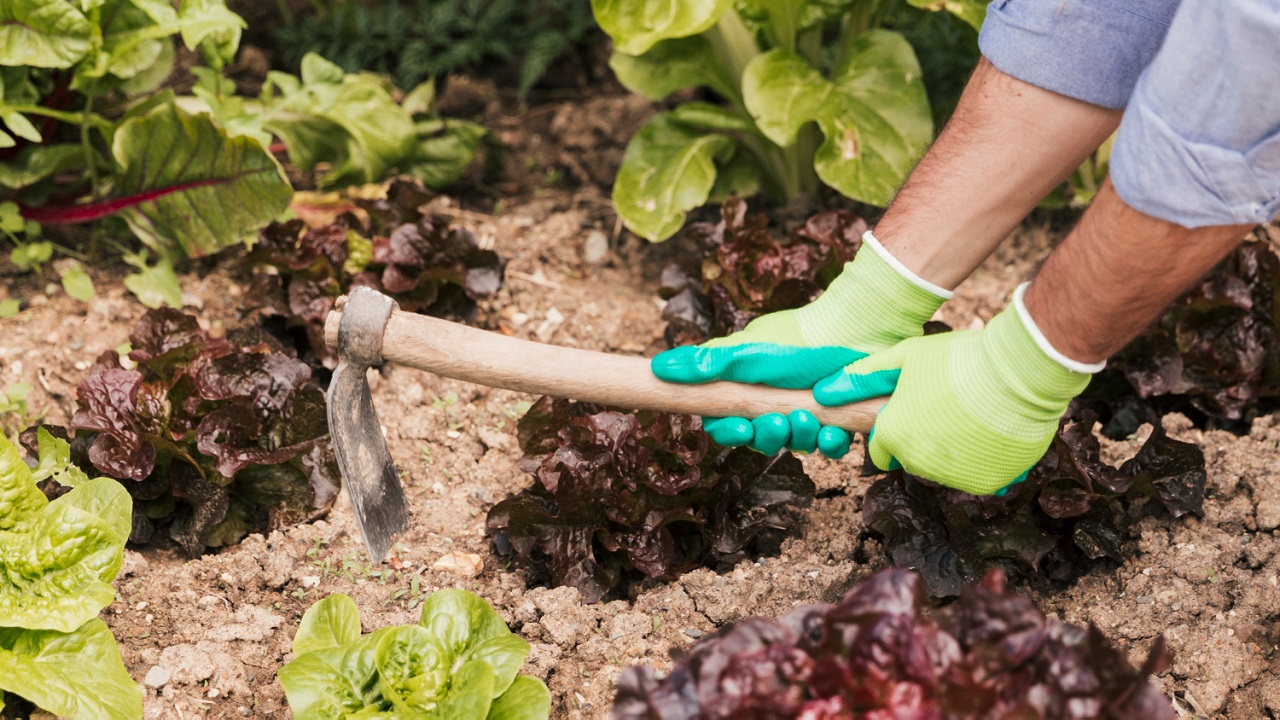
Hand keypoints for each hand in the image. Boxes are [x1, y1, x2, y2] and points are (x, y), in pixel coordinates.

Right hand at [652, 234, 950, 456]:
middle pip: (759, 438)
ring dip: (799, 437)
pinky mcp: (838, 418)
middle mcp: (774, 402)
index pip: (725, 422)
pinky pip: (830, 445)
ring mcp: (807, 411)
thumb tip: (657, 368)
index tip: (736, 426)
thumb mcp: (745, 351)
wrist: (856, 327)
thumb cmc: (797, 337)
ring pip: (794, 444)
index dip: (728, 431)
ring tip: (808, 417)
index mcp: (747, 387)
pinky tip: (833, 430)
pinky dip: (831, 442)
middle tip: (777, 422)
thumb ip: (705, 364)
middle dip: (767, 436)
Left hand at [812, 285, 1095, 494]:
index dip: (895, 429)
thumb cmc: (958, 358)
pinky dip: (985, 461)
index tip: (915, 411)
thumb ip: (861, 377)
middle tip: (947, 408)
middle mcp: (918, 462)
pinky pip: (978, 477)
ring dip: (954, 450)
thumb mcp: (904, 356)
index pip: (880, 449)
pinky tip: (992, 432)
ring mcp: (954, 476)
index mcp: (893, 434)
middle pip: (912, 459)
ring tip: (972, 415)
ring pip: (945, 470)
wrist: (1020, 371)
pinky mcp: (988, 484)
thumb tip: (822, 392)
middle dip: (922, 440)